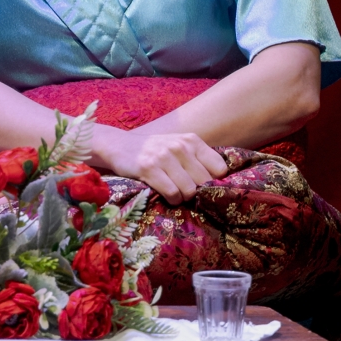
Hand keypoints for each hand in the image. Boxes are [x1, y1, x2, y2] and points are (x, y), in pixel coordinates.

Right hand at [91, 127, 227, 200]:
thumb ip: (198, 160)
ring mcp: (164, 157)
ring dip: (183, 197)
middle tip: (187, 191)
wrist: (119, 145)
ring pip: (189, 190)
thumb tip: (221, 183)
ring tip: (175, 192)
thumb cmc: (155, 150)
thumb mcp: (179, 146)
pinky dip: (172, 199)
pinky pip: (172, 193)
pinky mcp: (148, 168)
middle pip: (205, 182)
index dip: (214, 181)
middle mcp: (180, 146)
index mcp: (192, 140)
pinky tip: (166, 195)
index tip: (204, 185)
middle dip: (198, 192)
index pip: (219, 168)